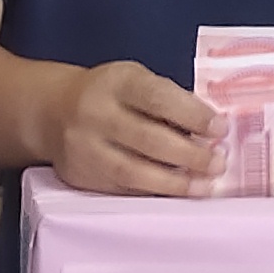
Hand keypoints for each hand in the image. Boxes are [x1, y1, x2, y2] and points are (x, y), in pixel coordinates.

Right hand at [46, 60, 220, 196]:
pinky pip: (122, 188)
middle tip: (217, 163)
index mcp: (117, 82)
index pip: (158, 97)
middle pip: (148, 138)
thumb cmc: (109, 95)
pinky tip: (176, 192)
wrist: (53, 110)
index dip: (193, 115)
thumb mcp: (134, 80)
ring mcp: (85, 147)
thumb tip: (211, 129)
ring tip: (203, 186)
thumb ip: (168, 99)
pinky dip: (154, 192)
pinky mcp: (81, 175)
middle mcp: (96, 113)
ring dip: (174, 182)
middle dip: (189, 154)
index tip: (220, 128)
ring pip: (133, 171)